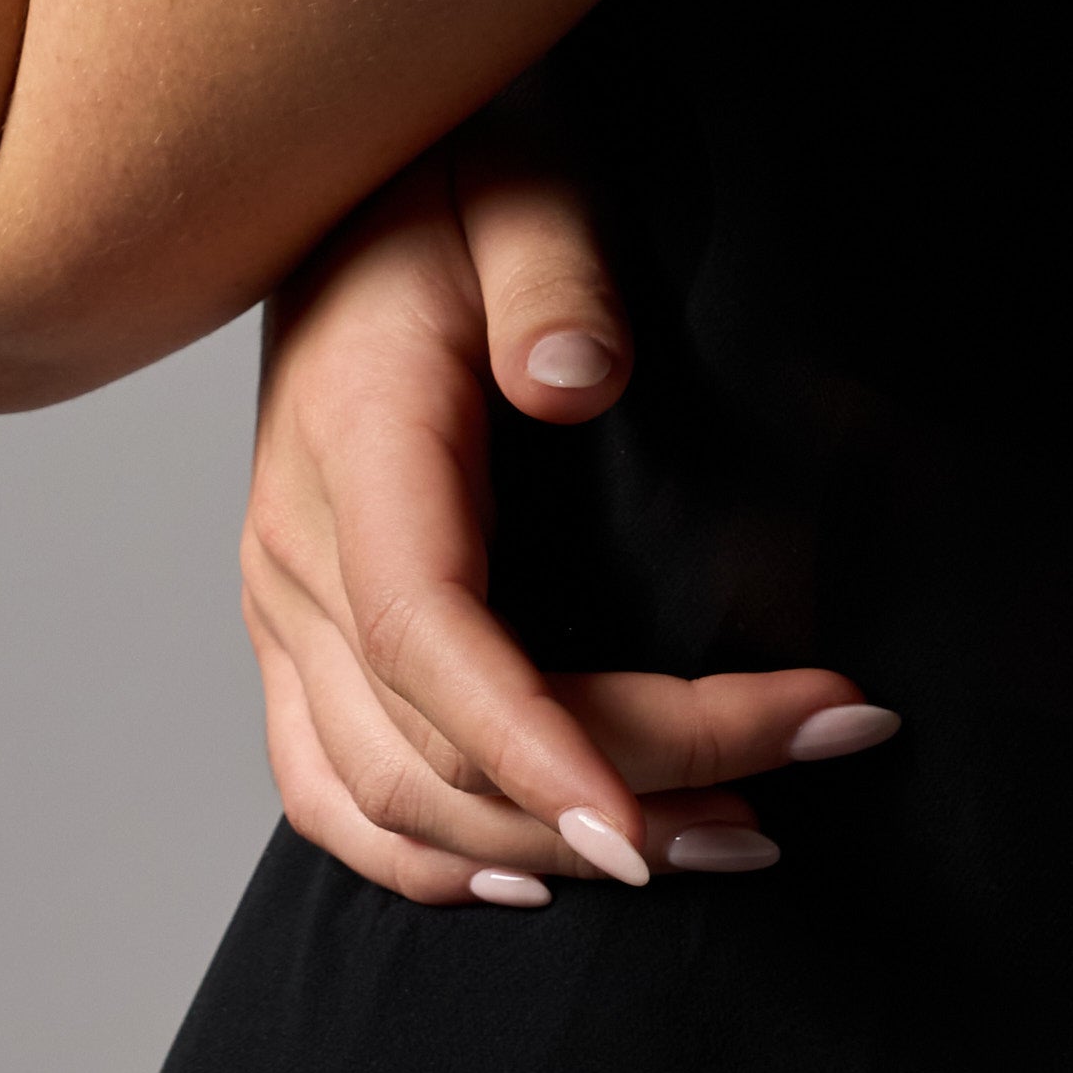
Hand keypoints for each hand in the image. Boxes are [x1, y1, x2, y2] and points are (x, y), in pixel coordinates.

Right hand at [241, 127, 897, 906]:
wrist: (344, 199)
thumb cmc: (446, 198)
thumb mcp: (520, 193)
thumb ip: (554, 279)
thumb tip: (582, 382)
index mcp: (354, 445)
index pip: (426, 633)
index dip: (533, 746)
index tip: (645, 826)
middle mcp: (297, 548)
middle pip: (436, 743)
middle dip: (618, 798)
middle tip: (788, 799)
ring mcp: (283, 603)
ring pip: (389, 796)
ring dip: (545, 851)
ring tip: (718, 842)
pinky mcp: (294, 634)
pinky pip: (326, 790)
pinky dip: (421, 862)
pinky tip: (535, 879)